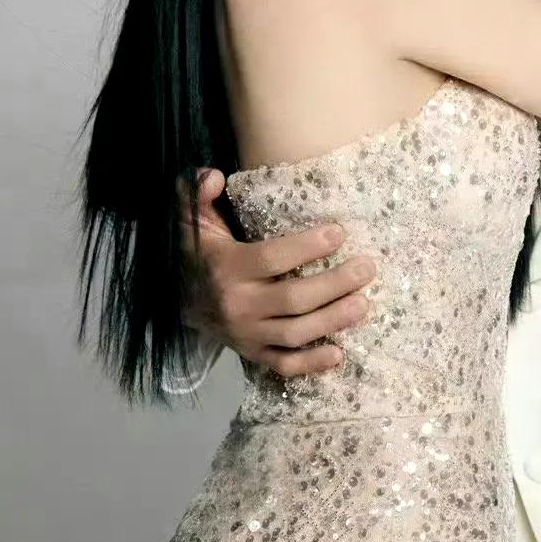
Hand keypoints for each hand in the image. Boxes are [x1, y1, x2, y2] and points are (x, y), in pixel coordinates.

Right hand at [178, 167, 376, 376]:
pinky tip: (340, 353)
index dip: (307, 247)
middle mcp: (236, 304)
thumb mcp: (190, 218)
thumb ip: (196, 193)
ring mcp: (244, 334)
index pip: (272, 259)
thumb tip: (215, 176)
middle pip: (293, 299)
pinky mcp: (250, 353)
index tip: (340, 233)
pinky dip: (310, 364)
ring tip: (365, 304)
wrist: (173, 300)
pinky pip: (282, 364)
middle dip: (335, 284)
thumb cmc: (196, 252)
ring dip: (333, 321)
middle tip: (367, 268)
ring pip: (294, 333)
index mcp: (226, 267)